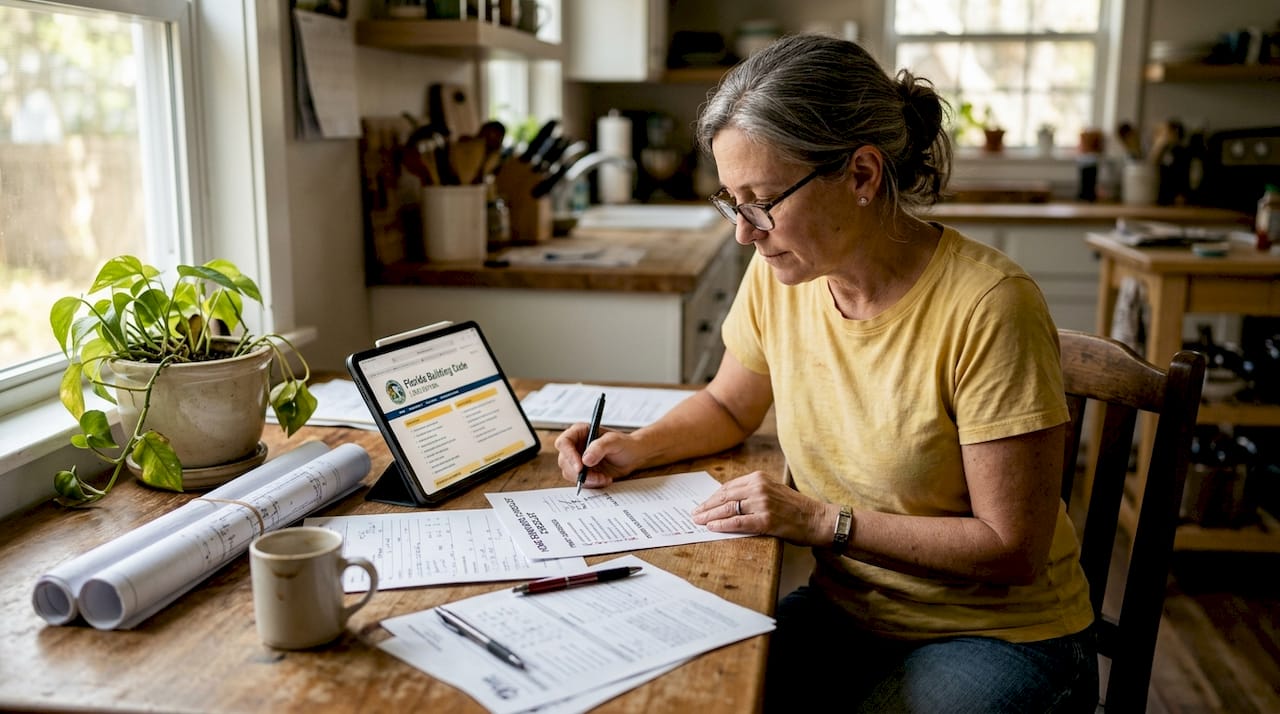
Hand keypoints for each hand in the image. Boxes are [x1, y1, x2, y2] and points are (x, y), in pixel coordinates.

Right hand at [553, 422, 641, 488]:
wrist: (633, 457)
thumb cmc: (625, 444)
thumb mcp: (615, 441)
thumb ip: (600, 447)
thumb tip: (585, 459)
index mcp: (579, 432)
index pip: (564, 442)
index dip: (569, 455)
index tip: (580, 467)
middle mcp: (575, 445)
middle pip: (564, 461)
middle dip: (579, 472)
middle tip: (596, 477)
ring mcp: (577, 459)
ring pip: (570, 473)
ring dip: (587, 479)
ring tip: (604, 477)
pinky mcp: (582, 472)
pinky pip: (579, 481)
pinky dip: (591, 483)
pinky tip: (604, 479)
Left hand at [691, 471, 835, 545]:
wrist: (817, 518)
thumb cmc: (795, 507)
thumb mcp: (772, 490)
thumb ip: (752, 492)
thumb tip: (727, 502)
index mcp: (759, 478)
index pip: (728, 487)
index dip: (712, 497)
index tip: (702, 504)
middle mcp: (759, 488)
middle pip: (725, 497)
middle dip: (707, 507)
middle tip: (695, 514)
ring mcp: (762, 503)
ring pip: (728, 509)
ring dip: (710, 516)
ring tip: (699, 522)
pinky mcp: (766, 520)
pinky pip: (738, 523)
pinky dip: (723, 525)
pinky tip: (712, 527)